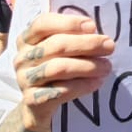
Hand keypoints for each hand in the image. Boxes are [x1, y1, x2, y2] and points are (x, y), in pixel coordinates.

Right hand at [14, 13, 115, 131]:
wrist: (37, 108)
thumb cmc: (53, 72)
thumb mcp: (56, 52)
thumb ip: (69, 38)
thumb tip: (93, 31)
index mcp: (26, 40)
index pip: (43, 24)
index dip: (68, 23)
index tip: (92, 26)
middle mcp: (22, 58)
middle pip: (56, 45)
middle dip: (87, 44)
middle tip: (109, 47)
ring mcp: (25, 79)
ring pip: (59, 68)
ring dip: (87, 66)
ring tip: (106, 67)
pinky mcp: (32, 100)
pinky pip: (60, 90)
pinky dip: (82, 85)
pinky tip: (97, 82)